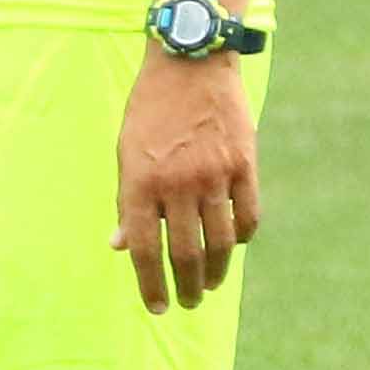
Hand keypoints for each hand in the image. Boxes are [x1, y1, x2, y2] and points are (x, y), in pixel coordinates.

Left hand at [113, 52, 260, 315]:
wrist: (190, 61)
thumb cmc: (150, 109)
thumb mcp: (126, 152)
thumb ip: (128, 201)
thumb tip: (121, 246)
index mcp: (140, 182)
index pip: (145, 249)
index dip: (150, 285)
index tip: (157, 307)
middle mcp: (177, 183)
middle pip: (186, 254)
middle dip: (186, 287)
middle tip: (187, 303)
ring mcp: (214, 174)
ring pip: (220, 242)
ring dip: (215, 272)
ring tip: (209, 285)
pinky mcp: (244, 164)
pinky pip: (248, 216)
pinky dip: (241, 238)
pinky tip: (233, 247)